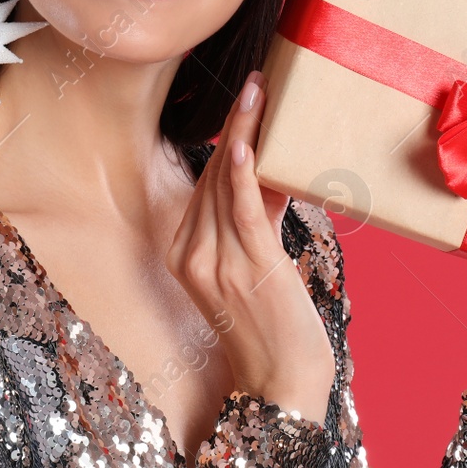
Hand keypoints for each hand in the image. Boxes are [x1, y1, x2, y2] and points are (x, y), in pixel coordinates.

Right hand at [166, 70, 335, 422]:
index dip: (227, 138)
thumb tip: (275, 176)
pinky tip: (248, 144)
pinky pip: (242, 212)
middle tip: (256, 81)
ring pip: (228, 183)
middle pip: (213, 175)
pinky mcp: (250, 268)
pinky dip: (245, 175)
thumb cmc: (274, 330)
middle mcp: (192, 255)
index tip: (245, 100)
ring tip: (259, 92)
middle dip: (237, 124)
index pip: (203, 182)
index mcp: (184, 254)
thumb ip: (257, 222)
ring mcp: (217, 262)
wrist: (282, 386)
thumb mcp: (255, 267)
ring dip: (246, 132)